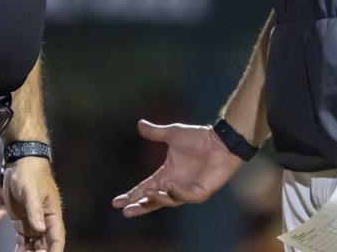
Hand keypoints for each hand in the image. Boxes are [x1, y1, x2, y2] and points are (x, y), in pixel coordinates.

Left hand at [3, 156, 64, 251]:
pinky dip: (21, 249)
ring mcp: (33, 223)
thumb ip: (35, 210)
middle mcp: (45, 222)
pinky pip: (23, 241)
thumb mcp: (31, 191)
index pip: (57, 239)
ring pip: (34, 245)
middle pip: (46, 246)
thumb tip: (40, 229)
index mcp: (52, 215)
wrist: (20, 162)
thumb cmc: (29, 174)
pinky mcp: (22, 222)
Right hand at [111, 120, 243, 216]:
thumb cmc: (198, 138)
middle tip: (126, 211)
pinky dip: (176, 194)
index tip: (116, 201)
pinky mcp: (200, 192)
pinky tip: (168, 188)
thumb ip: (156, 133)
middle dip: (140, 207)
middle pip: (153, 201)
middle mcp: (174, 185)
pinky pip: (185, 196)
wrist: (220, 141)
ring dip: (156, 199)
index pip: (145, 188)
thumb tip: (140, 124)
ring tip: (146, 194)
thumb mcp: (173, 134)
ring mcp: (187, 190)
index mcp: (166, 174)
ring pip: (168, 201)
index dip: (132, 195)